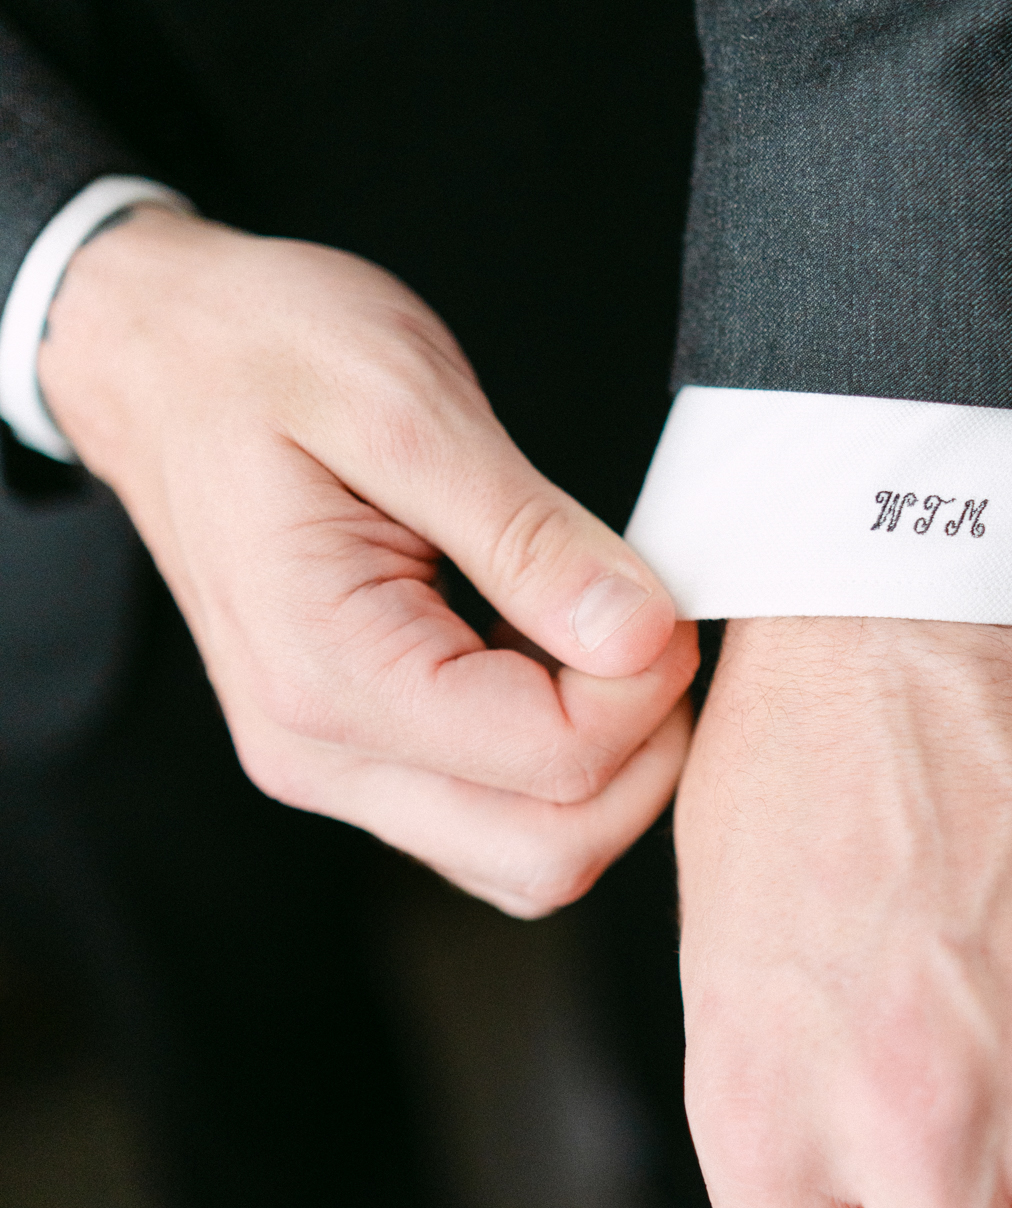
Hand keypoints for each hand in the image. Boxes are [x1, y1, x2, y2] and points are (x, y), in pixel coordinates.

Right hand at [41, 208, 696, 912]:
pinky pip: (490, 821)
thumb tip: (642, 635)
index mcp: (327, 669)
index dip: (648, 686)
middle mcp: (317, 753)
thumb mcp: (409, 405)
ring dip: (606, 768)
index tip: (659, 592)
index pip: (555, 759)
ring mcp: (329, 769)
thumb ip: (531, 536)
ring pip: (527, 857)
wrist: (156, 352)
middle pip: (548, 853)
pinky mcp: (350, 759)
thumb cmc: (263, 350)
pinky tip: (550, 654)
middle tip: (647, 623)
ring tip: (596, 634)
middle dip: (642, 750)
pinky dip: (556, 765)